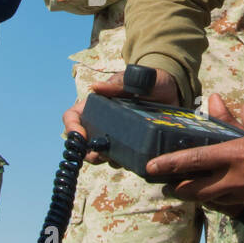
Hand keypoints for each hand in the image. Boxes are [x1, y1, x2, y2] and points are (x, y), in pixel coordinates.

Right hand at [61, 68, 180, 163]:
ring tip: (116, 159)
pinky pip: (119, 158)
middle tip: (99, 156)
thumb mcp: (134, 80)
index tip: (81, 137)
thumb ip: (116, 85)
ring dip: (104, 159)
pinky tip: (130, 160)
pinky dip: (121, 162)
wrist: (172, 91)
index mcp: (97, 105)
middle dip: (87, 152)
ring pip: (99, 153)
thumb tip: (94, 87)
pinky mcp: (130, 144)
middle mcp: (102, 121)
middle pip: (82, 141)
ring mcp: (115, 134)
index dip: (71, 127)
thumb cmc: (150, 81)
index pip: (73, 116)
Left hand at [145, 94, 243, 210]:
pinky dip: (219, 201)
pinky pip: (228, 205)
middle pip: (194, 188)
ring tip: (187, 191)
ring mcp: (241, 196)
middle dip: (177, 188)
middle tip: (166, 185)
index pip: (193, 159)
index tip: (151, 167)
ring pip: (209, 200)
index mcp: (233, 155)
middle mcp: (232, 179)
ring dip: (196, 196)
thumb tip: (236, 103)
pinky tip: (218, 197)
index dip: (169, 163)